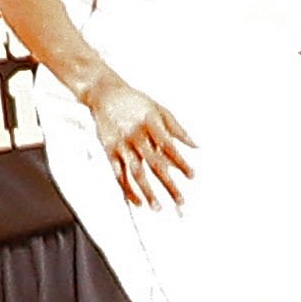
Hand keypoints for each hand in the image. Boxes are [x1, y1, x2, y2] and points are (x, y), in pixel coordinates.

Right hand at [88, 70, 193, 207]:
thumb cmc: (136, 102)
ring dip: (147, 191)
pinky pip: (118, 174)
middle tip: (181, 201)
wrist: (105, 93)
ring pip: (136, 172)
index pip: (168, 145)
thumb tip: (196, 146)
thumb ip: (176, 128)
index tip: (192, 176)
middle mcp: (136, 134)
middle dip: (168, 184)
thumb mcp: (158, 108)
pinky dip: (127, 189)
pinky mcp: (109, 151)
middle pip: (154, 163)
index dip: (180, 161)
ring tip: (158, 208)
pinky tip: (138, 202)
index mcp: (150, 122)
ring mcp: (122, 144)